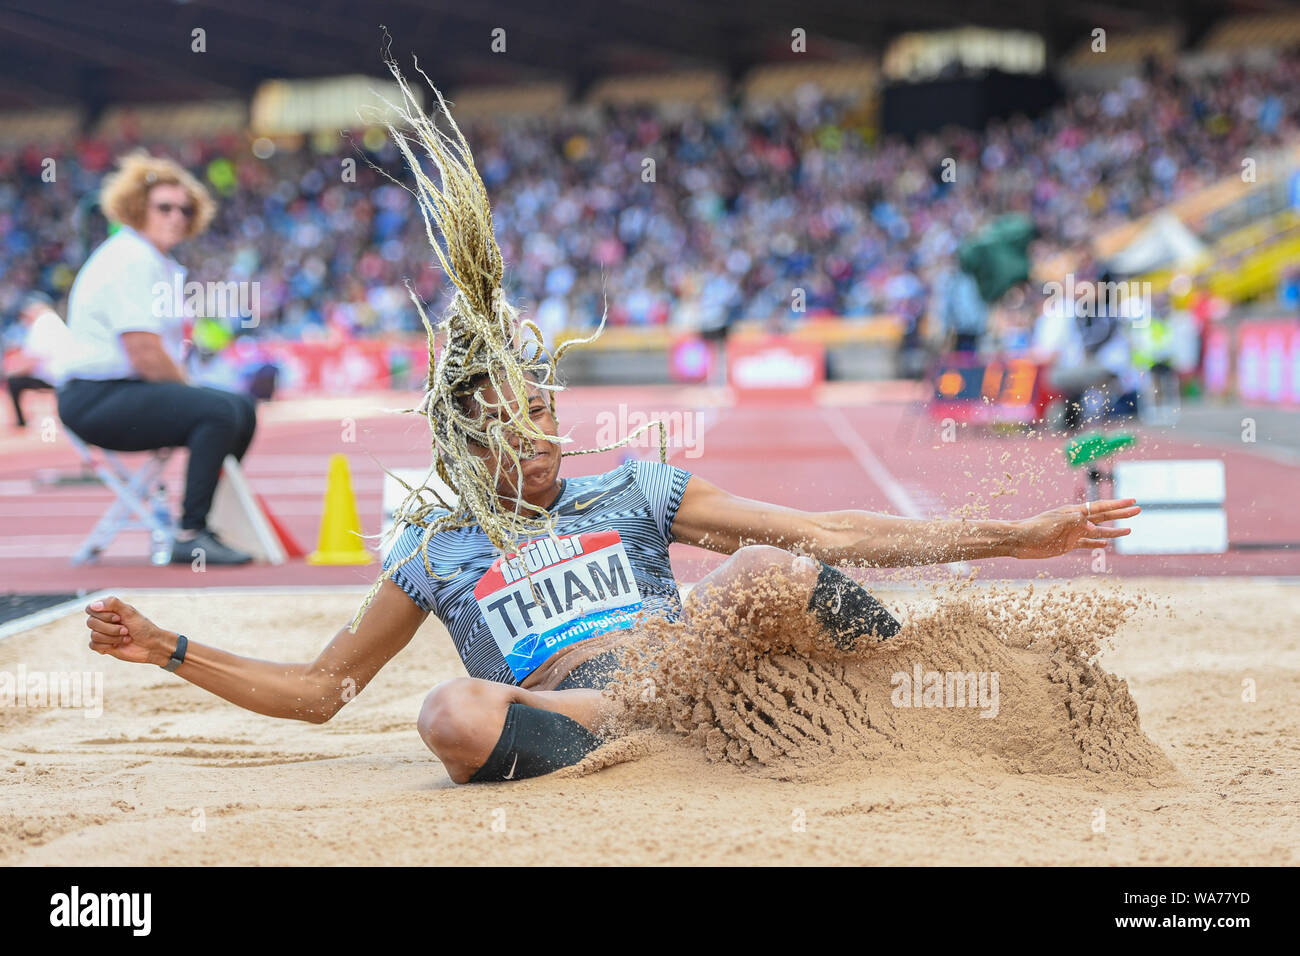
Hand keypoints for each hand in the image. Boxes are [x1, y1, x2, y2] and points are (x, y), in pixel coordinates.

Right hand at [84, 596, 177, 666]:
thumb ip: (113, 604)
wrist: (151, 646)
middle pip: (91, 623)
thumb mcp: (130, 612)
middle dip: (111, 628)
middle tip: (126, 630)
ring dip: (113, 637)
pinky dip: (107, 646)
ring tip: (126, 637)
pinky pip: (93, 645)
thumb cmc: (143, 627)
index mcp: (108, 610)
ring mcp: (102, 633)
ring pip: (94, 635)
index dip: (103, 615)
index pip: (91, 609)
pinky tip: (118, 645)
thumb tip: (93, 606)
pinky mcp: (102, 646)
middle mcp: (103, 620)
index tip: (119, 618)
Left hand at [1010, 498, 1139, 558]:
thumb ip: (1077, 522)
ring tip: (1129, 531)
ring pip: (1098, 531)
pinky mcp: (1067, 544)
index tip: (1133, 501)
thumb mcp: (1058, 523)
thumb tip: (1095, 528)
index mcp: (1075, 512)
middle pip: (1103, 516)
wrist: (1020, 540)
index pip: (1101, 506)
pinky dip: (1097, 542)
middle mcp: (1076, 520)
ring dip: (1114, 530)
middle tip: (1138, 510)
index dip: (1118, 505)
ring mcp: (1073, 532)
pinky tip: (1106, 543)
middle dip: (1121, 514)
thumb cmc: (1036, 528)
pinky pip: (1086, 543)